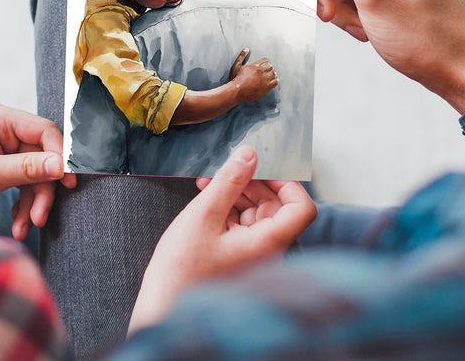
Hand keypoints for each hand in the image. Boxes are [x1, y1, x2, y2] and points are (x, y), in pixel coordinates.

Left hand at [0, 103, 75, 240]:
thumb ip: (25, 169)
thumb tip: (61, 166)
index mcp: (1, 119)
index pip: (45, 131)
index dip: (60, 156)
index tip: (67, 183)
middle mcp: (6, 128)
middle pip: (43, 157)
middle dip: (42, 189)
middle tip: (40, 218)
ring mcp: (4, 146)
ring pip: (35, 173)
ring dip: (33, 202)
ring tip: (25, 227)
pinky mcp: (2, 163)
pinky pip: (23, 181)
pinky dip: (23, 203)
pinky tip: (18, 222)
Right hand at [128, 146, 315, 332]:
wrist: (162, 310)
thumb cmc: (181, 271)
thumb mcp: (203, 215)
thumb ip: (229, 181)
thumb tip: (250, 155)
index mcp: (268, 244)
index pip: (301, 209)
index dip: (286, 183)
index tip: (262, 168)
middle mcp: (267, 253)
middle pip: (277, 208)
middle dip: (252, 185)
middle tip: (226, 171)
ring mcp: (253, 258)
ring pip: (257, 216)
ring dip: (237, 195)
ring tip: (208, 185)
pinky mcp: (238, 260)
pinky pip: (242, 228)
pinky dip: (228, 211)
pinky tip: (207, 202)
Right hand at [228, 48, 278, 100]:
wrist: (237, 91)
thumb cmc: (235, 79)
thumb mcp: (236, 65)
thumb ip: (241, 56)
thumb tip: (246, 49)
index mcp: (255, 65)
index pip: (266, 60)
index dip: (266, 63)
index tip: (264, 66)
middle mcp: (261, 71)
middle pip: (271, 67)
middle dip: (269, 69)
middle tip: (266, 72)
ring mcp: (265, 79)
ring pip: (274, 74)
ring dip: (272, 75)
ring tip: (269, 77)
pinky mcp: (267, 87)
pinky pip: (275, 82)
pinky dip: (275, 81)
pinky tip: (271, 82)